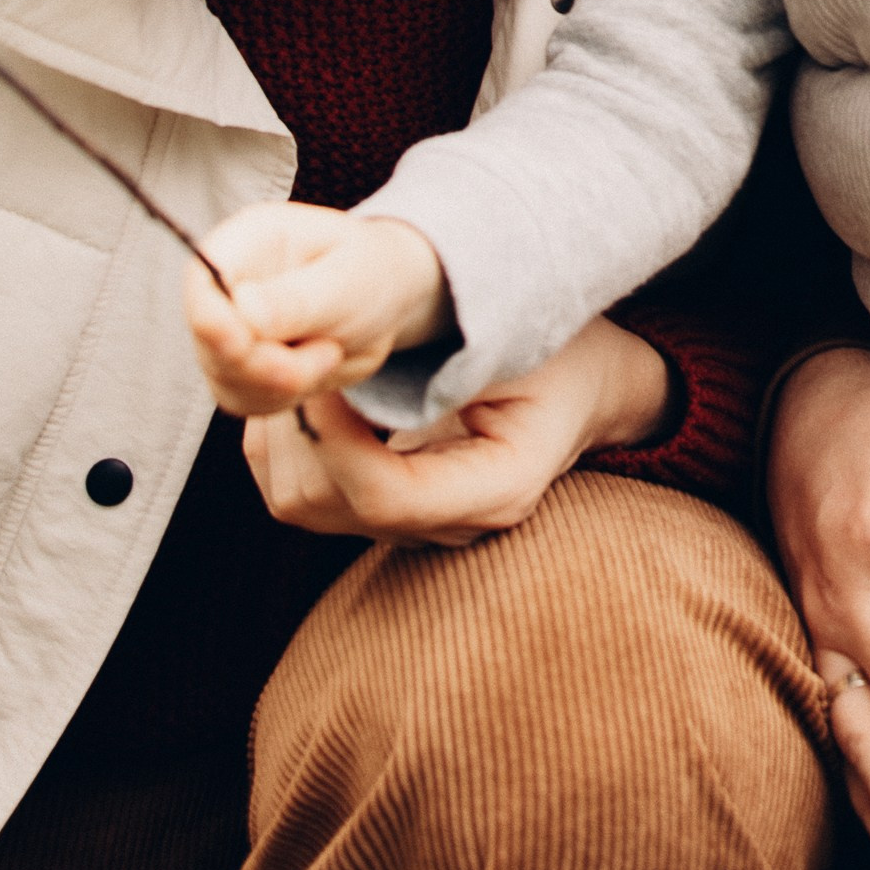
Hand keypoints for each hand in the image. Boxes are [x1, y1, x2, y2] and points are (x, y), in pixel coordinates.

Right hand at [187, 201, 448, 418]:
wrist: (386, 298)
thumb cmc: (369, 272)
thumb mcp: (350, 278)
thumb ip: (298, 298)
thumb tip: (242, 311)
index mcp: (248, 240)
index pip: (202, 280)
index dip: (212, 319)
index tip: (245, 343)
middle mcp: (226, 284)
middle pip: (210, 340)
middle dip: (267, 364)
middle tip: (328, 354)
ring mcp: (226, 329)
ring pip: (226, 378)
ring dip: (285, 383)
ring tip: (331, 351)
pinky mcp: (236, 368)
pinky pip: (245, 399)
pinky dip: (284, 398)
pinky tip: (318, 368)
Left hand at [243, 313, 669, 543]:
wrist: (588, 382)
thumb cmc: (565, 353)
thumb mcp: (526, 345)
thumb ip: (454, 365)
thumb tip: (357, 368)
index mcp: (497, 490)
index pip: (384, 496)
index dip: (335, 436)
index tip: (322, 368)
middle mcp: (446, 524)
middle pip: (326, 503)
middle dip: (296, 427)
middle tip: (292, 352)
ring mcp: (410, 522)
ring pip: (301, 501)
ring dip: (281, 431)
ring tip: (293, 362)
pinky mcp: (381, 507)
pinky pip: (301, 488)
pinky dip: (282, 438)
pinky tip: (302, 383)